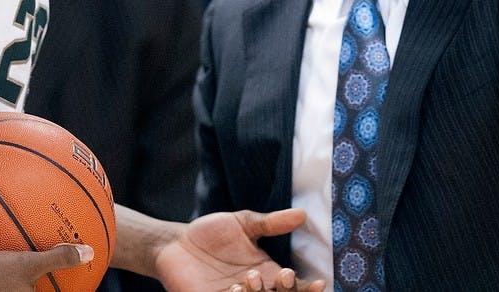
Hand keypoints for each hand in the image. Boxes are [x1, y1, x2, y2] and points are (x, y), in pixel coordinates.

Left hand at [155, 209, 324, 291]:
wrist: (177, 243)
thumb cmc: (212, 233)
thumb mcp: (244, 223)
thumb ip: (271, 223)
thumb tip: (302, 214)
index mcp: (266, 272)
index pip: (294, 286)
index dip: (309, 288)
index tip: (321, 282)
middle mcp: (254, 289)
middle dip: (287, 291)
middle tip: (284, 274)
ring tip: (250, 277)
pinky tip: (233, 289)